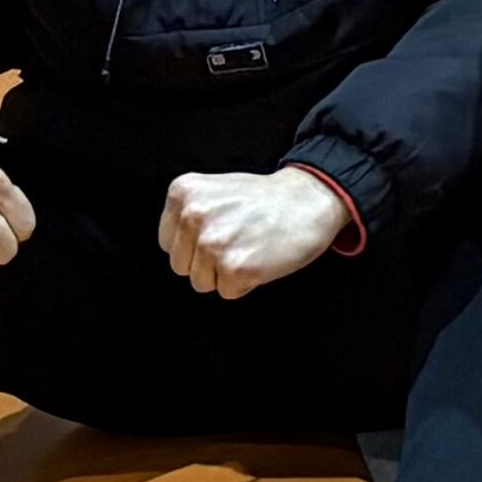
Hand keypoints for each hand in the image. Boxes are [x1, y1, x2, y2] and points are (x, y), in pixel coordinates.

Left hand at [159, 167, 347, 296]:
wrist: (312, 198)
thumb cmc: (266, 199)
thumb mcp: (215, 190)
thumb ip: (189, 213)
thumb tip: (178, 249)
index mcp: (183, 193)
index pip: (169, 243)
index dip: (196, 243)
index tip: (223, 230)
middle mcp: (193, 216)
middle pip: (181, 266)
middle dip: (208, 261)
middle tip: (239, 239)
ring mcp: (213, 243)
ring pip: (201, 282)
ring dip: (227, 273)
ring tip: (251, 246)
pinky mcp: (235, 267)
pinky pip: (228, 292)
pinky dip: (247, 282)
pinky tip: (262, 258)